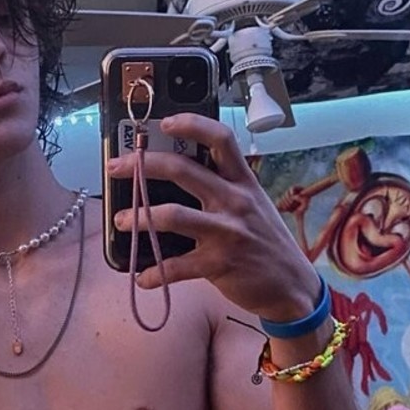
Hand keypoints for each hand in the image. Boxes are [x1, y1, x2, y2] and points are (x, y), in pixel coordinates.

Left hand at [106, 112, 320, 320]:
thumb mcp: (253, 206)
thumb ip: (224, 189)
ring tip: (121, 220)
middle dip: (142, 165)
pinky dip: (154, 273)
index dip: (191, 124)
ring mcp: (227, 233)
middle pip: (183, 170)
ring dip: (139, 217)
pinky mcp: (220, 265)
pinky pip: (177, 267)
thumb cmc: (266, 243)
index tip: (164, 122)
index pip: (220, 139)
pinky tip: (142, 276)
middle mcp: (235, 201)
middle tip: (116, 167)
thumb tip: (179, 176)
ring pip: (172, 216)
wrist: (293, 286)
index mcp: (243, 182)